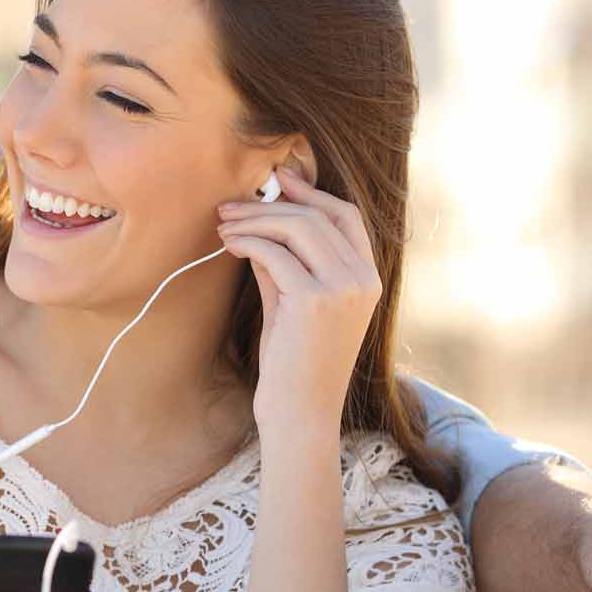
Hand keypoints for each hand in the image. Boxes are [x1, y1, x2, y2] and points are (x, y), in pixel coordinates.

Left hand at [216, 167, 382, 439]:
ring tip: (222, 224)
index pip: (346, 216)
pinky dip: (247, 242)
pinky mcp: (315, 300)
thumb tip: (258, 224)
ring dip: (253, 220)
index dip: (312, 192)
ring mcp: (344, 288)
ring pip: (296, 228)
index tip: (278, 180)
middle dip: (269, 205)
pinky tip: (227, 244)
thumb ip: (285, 263)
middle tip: (229, 206)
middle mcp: (364, 279)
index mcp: (369, 277)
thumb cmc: (294, 362)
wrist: (300, 412)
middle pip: (317, 217)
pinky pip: (274, 253)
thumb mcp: (294, 303)